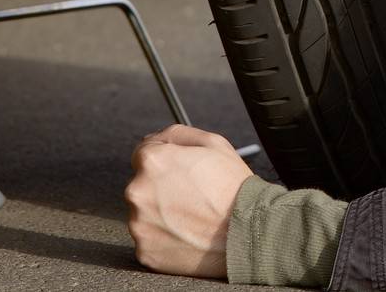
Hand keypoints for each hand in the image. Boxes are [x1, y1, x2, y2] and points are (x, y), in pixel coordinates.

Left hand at [125, 123, 255, 276]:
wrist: (247, 232)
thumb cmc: (233, 188)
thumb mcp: (213, 142)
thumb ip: (177, 134)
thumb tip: (156, 138)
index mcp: (152, 162)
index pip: (141, 153)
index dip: (164, 160)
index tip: (178, 172)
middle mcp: (138, 192)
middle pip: (142, 185)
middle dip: (161, 188)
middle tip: (191, 196)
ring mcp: (139, 225)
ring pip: (144, 214)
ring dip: (161, 214)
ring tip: (191, 217)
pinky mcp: (146, 251)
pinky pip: (149, 240)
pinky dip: (164, 239)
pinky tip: (187, 234)